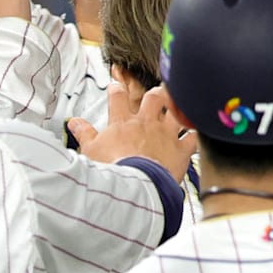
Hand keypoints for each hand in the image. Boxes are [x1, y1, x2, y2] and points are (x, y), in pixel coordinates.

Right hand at [69, 84, 197, 173]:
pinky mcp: (181, 149)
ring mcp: (165, 134)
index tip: (116, 86)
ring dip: (178, 108)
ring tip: (180, 105)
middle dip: (156, 93)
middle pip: (153, 97)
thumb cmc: (112, 170)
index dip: (117, 88)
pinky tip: (198, 133)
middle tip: (157, 93)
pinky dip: (196, 135)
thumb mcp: (91, 150)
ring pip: (176, 111)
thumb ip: (84, 133)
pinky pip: (193, 137)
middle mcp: (146, 123)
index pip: (118, 96)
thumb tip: (74, 122)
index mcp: (123, 122)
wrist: (135, 186)